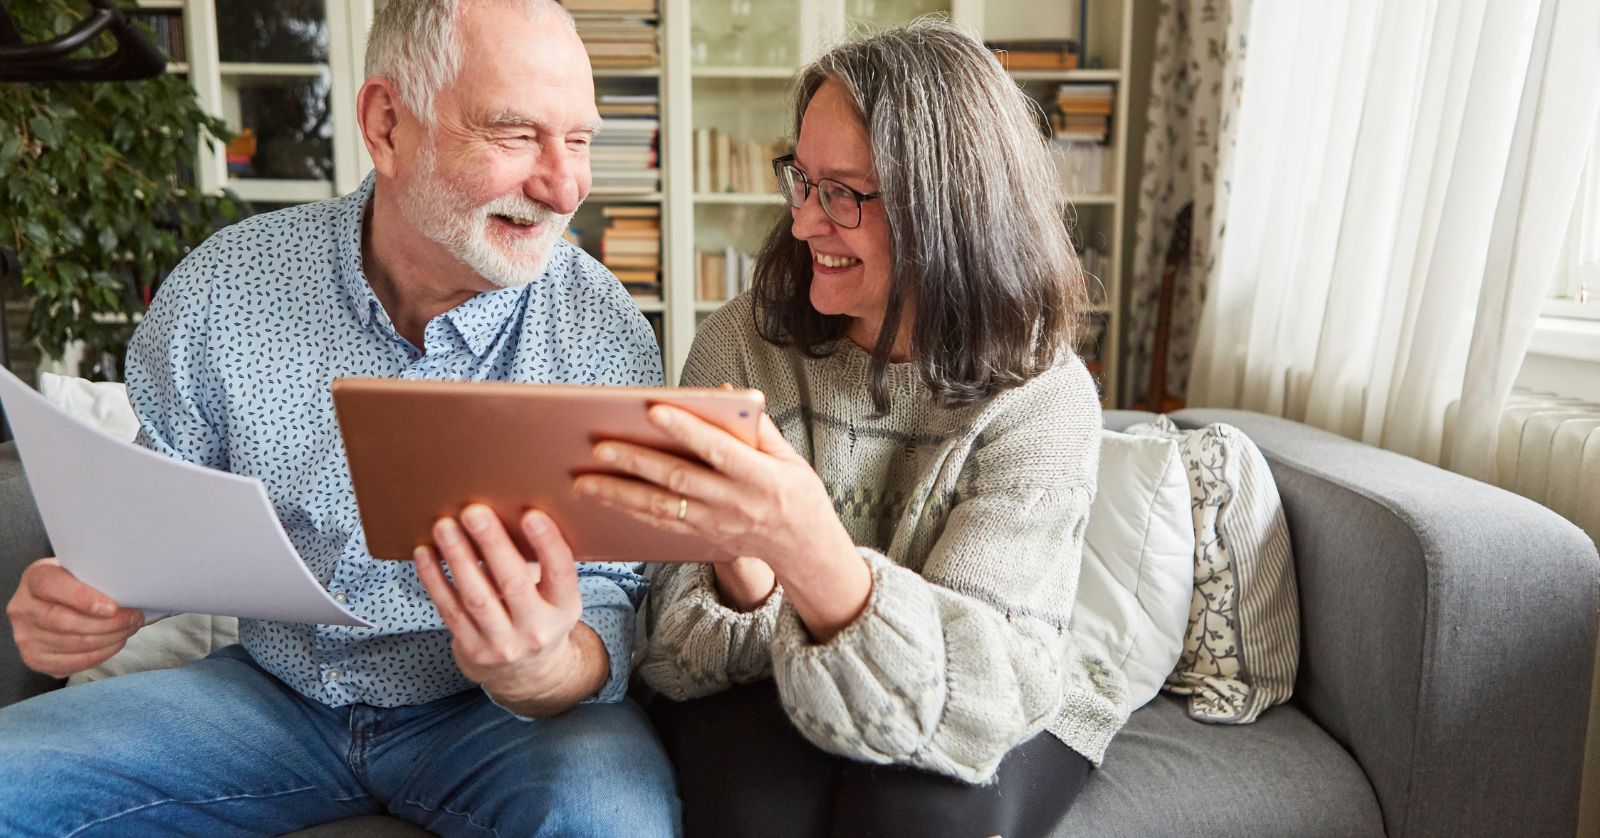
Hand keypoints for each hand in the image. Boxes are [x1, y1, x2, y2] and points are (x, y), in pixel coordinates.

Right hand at [5, 558, 144, 677]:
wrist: (55, 602)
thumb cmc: (75, 583)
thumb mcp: (81, 569)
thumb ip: (95, 576)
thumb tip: (129, 590)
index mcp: (34, 578)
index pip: (52, 586)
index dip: (83, 598)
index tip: (112, 607)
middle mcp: (23, 608)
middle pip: (66, 622)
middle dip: (108, 623)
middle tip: (133, 618)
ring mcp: (26, 637)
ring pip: (73, 644)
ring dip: (110, 639)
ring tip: (129, 629)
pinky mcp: (36, 659)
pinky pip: (74, 663)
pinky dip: (101, 654)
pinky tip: (115, 642)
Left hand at [413, 505, 605, 714]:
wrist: (526, 673)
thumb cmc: (539, 613)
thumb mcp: (555, 596)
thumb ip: (543, 564)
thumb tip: (511, 509)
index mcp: (564, 608)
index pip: (560, 573)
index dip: (547, 543)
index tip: (531, 514)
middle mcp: (537, 629)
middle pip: (513, 584)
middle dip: (492, 544)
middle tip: (474, 512)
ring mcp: (503, 644)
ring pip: (477, 597)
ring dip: (458, 558)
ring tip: (445, 527)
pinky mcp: (472, 650)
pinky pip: (450, 610)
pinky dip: (435, 579)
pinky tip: (425, 553)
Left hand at [575, 405, 871, 639]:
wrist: (804, 548)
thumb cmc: (796, 493)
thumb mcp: (788, 457)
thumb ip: (756, 425)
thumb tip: (723, 392)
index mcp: (760, 476)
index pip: (718, 449)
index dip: (686, 429)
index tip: (653, 409)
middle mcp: (735, 503)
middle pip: (678, 480)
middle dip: (635, 463)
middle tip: (598, 448)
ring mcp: (716, 525)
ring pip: (660, 508)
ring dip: (619, 495)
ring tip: (583, 481)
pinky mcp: (703, 539)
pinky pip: (661, 525)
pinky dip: (630, 513)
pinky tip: (604, 502)